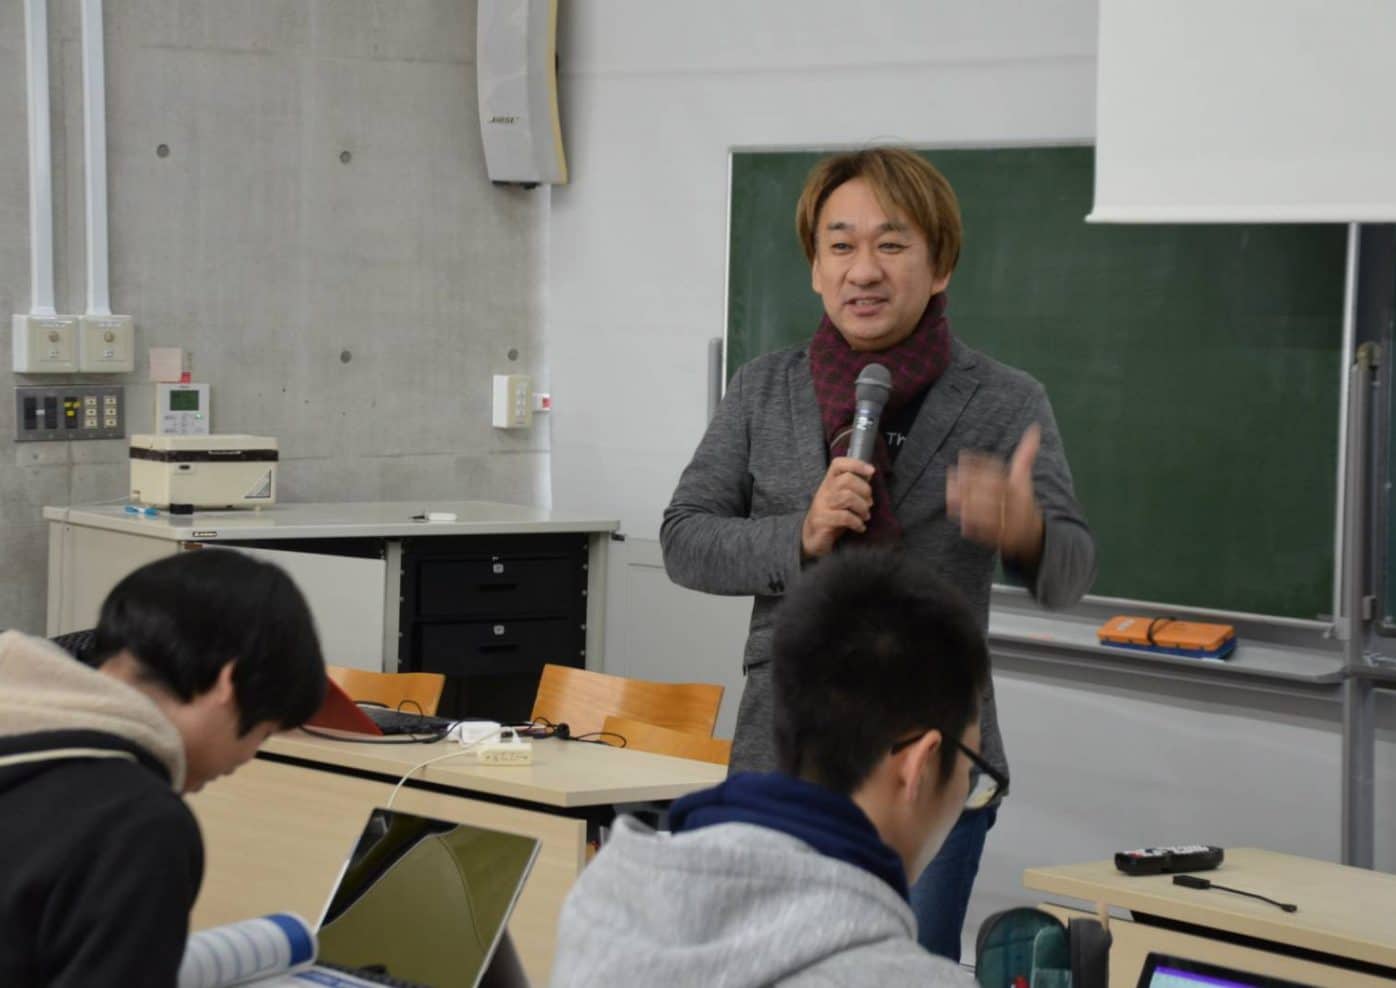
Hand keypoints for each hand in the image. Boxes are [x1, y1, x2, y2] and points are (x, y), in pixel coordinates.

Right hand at [802, 457, 875, 558]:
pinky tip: (860, 527)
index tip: (871, 471)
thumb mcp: (841, 498)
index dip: (856, 464)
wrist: (813, 537)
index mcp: (829, 482)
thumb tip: (869, 474)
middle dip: (864, 490)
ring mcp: (822, 505)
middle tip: (869, 503)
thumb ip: (853, 486)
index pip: (838, 464)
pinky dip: (857, 522)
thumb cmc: (832, 515)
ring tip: (865, 516)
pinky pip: (844, 517)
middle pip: (847, 480)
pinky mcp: (822, 520)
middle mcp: (825, 491)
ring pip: (847, 497)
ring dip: (862, 508)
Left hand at [946, 424, 1044, 562]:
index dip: (980, 465)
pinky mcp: (1002, 541)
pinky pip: (988, 535)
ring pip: (988, 514)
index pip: (1000, 474)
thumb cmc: (1023, 500)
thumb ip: (1026, 454)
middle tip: (950, 475)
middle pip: (992, 494)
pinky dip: (975, 529)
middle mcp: (1016, 506)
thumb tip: (1035, 427)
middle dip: (970, 485)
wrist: (1034, 534)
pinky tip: (961, 522)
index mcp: (1020, 489)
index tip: (962, 456)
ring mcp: (1009, 524)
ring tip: (950, 498)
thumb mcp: (1024, 478)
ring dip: (968, 507)